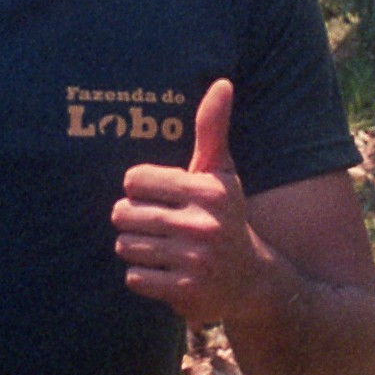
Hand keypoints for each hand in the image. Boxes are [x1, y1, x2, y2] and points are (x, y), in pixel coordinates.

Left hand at [112, 78, 266, 326]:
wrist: (251, 281)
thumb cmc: (225, 216)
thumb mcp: (222, 172)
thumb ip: (213, 128)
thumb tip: (222, 82)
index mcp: (209, 190)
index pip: (135, 180)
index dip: (141, 189)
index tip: (162, 197)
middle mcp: (204, 225)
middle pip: (124, 213)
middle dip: (133, 219)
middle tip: (158, 226)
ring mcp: (195, 261)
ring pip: (125, 245)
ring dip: (136, 248)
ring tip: (161, 248)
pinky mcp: (185, 291)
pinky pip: (134, 277)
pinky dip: (143, 276)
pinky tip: (166, 271)